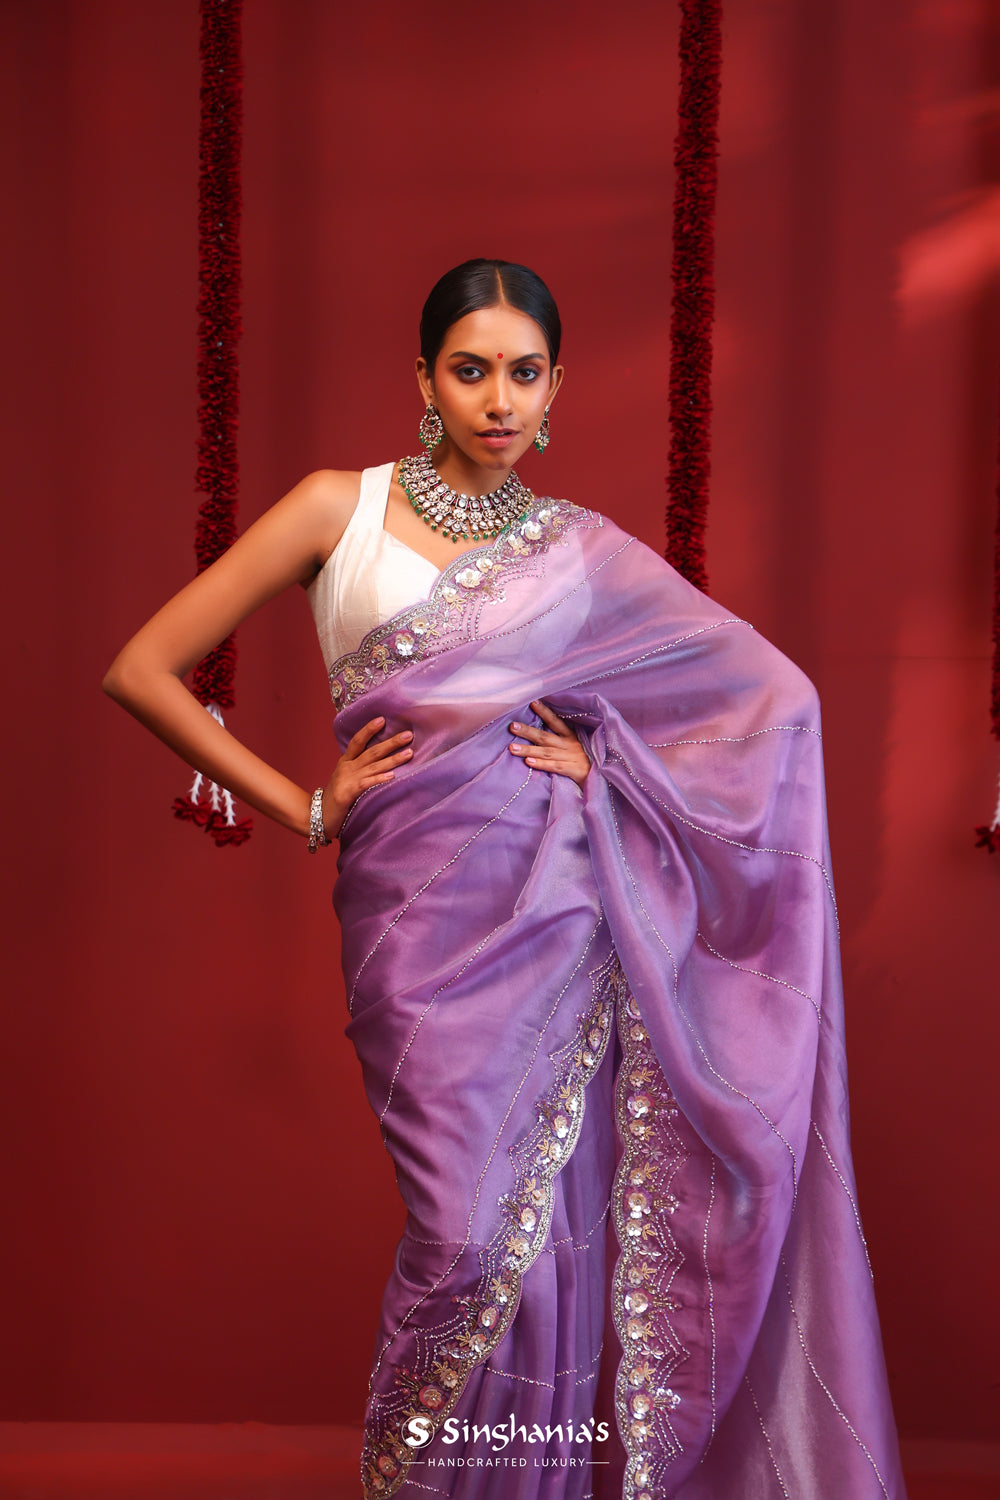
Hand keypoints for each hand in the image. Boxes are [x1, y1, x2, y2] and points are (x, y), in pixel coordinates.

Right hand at [322, 716, 412, 836]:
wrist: (316, 817)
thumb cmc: (335, 799)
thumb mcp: (345, 779)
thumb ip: (358, 769)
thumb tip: (379, 762)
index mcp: (345, 762)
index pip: (357, 741)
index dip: (369, 729)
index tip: (382, 719)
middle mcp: (347, 768)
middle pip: (371, 751)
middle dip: (391, 743)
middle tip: (408, 735)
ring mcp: (346, 779)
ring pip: (373, 766)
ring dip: (393, 759)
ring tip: (409, 753)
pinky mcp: (347, 793)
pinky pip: (366, 784)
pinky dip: (379, 778)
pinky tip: (392, 775)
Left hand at [507, 700, 589, 787]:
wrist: (603, 778)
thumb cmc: (587, 763)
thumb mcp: (576, 748)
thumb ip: (561, 741)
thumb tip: (538, 734)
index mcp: (571, 737)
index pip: (556, 721)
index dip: (544, 712)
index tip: (532, 703)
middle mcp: (570, 745)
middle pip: (545, 737)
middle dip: (528, 731)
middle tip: (512, 726)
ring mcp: (571, 757)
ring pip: (546, 752)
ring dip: (528, 750)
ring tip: (512, 748)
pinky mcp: (573, 770)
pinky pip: (555, 767)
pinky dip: (542, 764)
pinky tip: (529, 763)